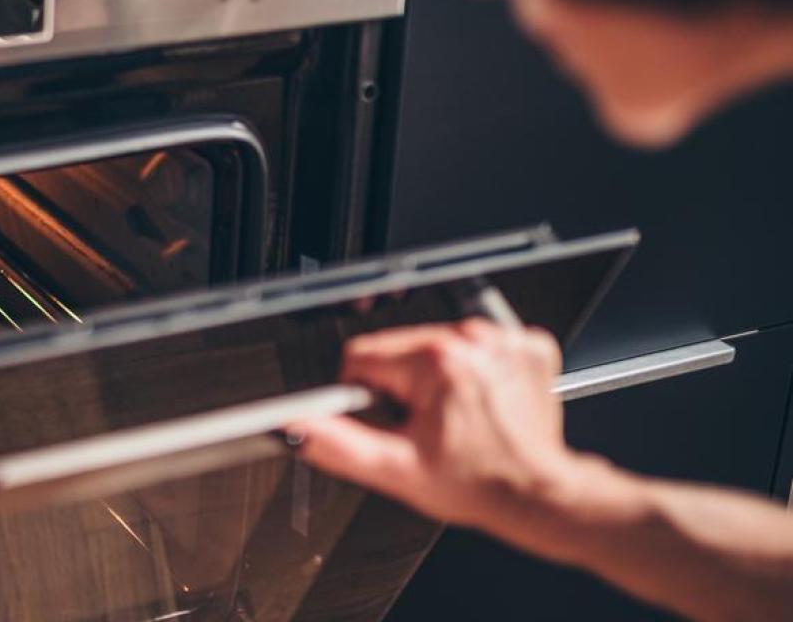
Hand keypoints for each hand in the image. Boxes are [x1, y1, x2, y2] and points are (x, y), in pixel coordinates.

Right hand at [288, 318, 579, 530]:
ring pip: (435, 346)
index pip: (362, 356)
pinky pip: (477, 347)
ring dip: (436, 379)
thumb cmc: (479, 485)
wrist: (539, 497)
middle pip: (399, 349)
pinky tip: (480, 403)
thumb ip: (339, 443)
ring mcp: (502, 341)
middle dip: (402, 387)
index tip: (393, 420)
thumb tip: (299, 426)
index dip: (365, 395)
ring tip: (455, 418)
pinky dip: (475, 372)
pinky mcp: (525, 346)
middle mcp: (470, 341)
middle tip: (426, 427)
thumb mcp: (396, 470)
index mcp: (435, 362)